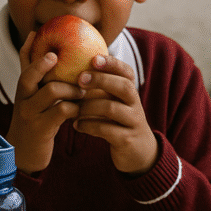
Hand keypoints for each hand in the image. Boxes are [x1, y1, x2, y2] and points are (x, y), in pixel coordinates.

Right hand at [5, 31, 84, 172]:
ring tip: (82, 93)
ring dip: (72, 89)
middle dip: (46, 64)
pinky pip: (62, 110)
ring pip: (53, 90)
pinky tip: (82, 110)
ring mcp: (29, 114)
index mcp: (22, 90)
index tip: (39, 35)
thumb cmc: (34, 121)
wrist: (23, 154)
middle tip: (65, 63)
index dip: (29, 48)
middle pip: (30, 74)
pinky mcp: (41, 128)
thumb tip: (40, 47)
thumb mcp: (31, 99)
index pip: (23, 64)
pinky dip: (76, 108)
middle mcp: (22, 99)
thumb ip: (36, 77)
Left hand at [72, 55, 158, 174]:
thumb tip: (73, 69)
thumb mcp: (114, 103)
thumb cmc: (118, 122)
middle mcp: (135, 104)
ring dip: (89, 106)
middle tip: (80, 79)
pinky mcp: (126, 139)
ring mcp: (133, 122)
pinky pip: (106, 130)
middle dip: (101, 80)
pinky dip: (88, 126)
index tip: (94, 58)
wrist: (137, 152)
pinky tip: (76, 125)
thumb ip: (101, 88)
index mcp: (130, 92)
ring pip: (112, 108)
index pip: (127, 72)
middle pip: (123, 86)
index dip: (112, 63)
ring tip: (73, 109)